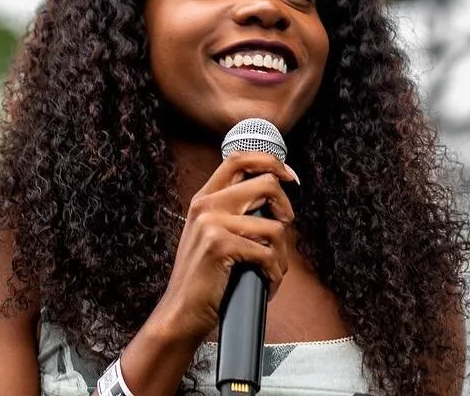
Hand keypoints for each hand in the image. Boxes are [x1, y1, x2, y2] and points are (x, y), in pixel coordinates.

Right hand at [147, 151, 297, 346]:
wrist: (180, 311)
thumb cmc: (203, 278)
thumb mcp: (211, 235)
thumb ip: (233, 212)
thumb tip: (273, 200)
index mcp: (204, 198)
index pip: (239, 158)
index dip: (270, 161)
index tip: (289, 177)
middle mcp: (206, 204)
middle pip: (266, 183)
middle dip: (286, 208)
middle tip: (285, 227)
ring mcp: (211, 223)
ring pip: (273, 225)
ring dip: (282, 254)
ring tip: (273, 270)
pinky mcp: (219, 245)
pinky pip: (267, 252)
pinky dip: (274, 272)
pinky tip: (267, 282)